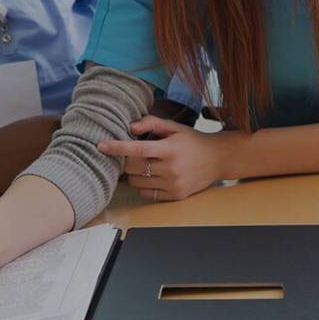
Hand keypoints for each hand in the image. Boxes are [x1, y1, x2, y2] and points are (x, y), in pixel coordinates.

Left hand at [96, 115, 237, 201]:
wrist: (217, 160)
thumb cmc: (192, 141)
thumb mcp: (174, 127)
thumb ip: (152, 122)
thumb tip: (130, 126)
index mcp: (170, 149)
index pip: (137, 149)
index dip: (117, 147)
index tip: (101, 145)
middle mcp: (171, 169)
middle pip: (133, 167)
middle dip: (125, 160)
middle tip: (129, 155)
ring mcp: (173, 185)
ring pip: (136, 182)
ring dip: (134, 173)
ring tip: (145, 165)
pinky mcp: (174, 197)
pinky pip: (146, 194)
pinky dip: (143, 185)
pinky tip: (153, 176)